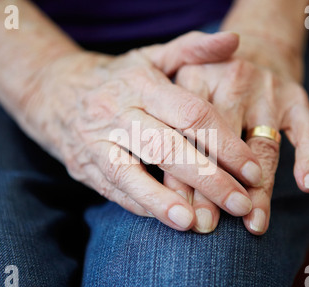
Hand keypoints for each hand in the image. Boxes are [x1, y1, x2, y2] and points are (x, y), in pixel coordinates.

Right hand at [20, 31, 262, 230]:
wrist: (54, 91)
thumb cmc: (116, 77)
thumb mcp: (151, 57)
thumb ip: (192, 49)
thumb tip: (234, 40)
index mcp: (142, 84)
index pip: (192, 115)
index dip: (226, 145)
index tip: (253, 171)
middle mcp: (118, 112)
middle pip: (168, 148)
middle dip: (209, 180)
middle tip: (242, 205)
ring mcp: (97, 141)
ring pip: (133, 174)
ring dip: (167, 201)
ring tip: (199, 224)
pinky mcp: (85, 165)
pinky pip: (115, 189)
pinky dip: (143, 205)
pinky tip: (170, 220)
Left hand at [174, 33, 308, 234]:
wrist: (254, 47)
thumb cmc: (207, 79)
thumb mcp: (178, 84)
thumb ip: (165, 125)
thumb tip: (155, 185)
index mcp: (195, 79)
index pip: (188, 135)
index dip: (183, 175)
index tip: (181, 212)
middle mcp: (232, 82)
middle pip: (223, 143)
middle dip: (215, 188)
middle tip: (209, 225)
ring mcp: (267, 91)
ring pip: (263, 146)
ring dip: (259, 188)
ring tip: (253, 222)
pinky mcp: (296, 98)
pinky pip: (307, 131)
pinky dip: (308, 158)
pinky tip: (307, 185)